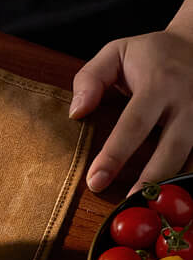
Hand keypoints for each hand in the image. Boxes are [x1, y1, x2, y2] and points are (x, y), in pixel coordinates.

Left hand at [73, 28, 192, 192]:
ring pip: (191, 155)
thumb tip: (77, 113)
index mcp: (159, 83)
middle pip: (172, 147)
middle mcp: (187, 101)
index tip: (96, 181)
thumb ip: (90, 79)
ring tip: (150, 207)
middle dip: (150, 178)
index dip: (115, 155)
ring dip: (171, 183)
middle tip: (127, 205)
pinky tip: (170, 194)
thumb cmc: (150, 54)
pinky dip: (186, 174)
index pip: (134, 124)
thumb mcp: (116, 52)